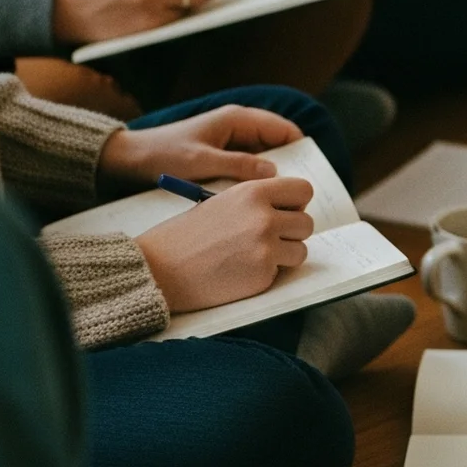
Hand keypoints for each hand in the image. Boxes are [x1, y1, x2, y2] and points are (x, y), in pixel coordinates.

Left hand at [97, 105, 303, 192]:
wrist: (128, 160)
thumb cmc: (162, 156)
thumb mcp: (201, 162)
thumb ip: (238, 166)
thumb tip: (274, 174)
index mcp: (237, 119)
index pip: (283, 129)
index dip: (302, 149)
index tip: (312, 174)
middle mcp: (238, 128)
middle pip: (278, 146)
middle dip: (291, 167)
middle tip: (301, 195)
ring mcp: (231, 144)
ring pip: (265, 160)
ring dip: (273, 178)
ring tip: (284, 202)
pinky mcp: (222, 159)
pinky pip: (249, 170)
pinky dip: (256, 183)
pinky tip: (259, 203)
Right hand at [135, 177, 314, 312]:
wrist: (159, 268)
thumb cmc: (186, 235)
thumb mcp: (221, 203)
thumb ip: (257, 202)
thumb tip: (293, 209)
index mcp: (253, 192)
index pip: (302, 190)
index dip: (296, 203)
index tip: (286, 212)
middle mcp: (264, 217)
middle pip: (306, 223)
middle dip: (292, 233)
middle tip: (269, 239)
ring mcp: (265, 248)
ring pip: (301, 250)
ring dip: (284, 255)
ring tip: (254, 256)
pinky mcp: (262, 275)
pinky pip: (282, 272)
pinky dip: (267, 274)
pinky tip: (241, 271)